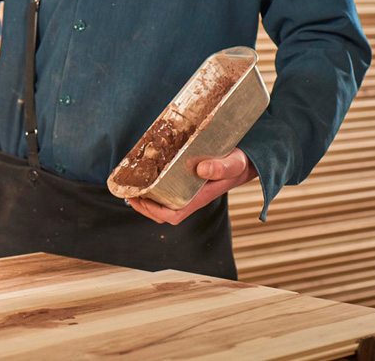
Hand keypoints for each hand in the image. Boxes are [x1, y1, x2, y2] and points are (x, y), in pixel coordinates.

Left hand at [127, 148, 256, 224]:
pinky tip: (145, 176)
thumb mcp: (233, 163)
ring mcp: (187, 192)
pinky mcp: (185, 183)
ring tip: (132, 186)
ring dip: (145, 198)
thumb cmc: (239, 163)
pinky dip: (152, 187)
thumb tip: (201, 169)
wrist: (246, 160)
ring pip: (162, 204)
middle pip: (162, 213)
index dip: (154, 211)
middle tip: (128, 192)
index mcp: (198, 198)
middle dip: (143, 206)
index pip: (173, 215)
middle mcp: (190, 198)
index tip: (140, 198)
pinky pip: (166, 192)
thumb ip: (221, 168)